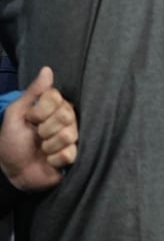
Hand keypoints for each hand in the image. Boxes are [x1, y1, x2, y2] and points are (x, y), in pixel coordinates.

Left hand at [0, 68, 76, 191]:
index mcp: (55, 106)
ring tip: (42, 150)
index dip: (40, 110)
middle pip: (66, 115)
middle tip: (37, 136)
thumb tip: (47, 69)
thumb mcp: (15, 115)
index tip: (30, 119)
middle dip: (45, 129)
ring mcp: (72, 137)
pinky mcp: (74, 156)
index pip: (57, 98)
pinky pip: (69, 154)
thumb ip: (32, 92)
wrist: (12, 171)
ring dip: (48, 146)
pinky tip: (49, 161)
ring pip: (68, 135)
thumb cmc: (12, 141)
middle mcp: (67, 119)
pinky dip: (53, 160)